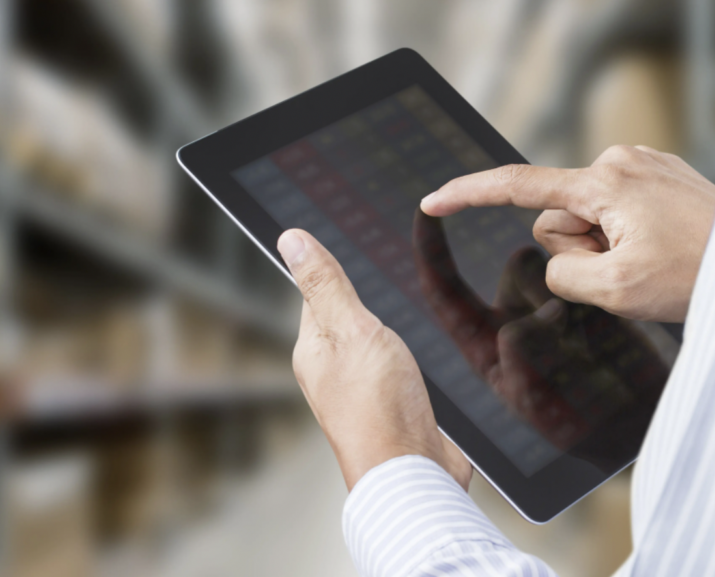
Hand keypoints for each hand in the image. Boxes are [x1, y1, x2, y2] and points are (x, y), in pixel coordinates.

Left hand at [277, 229, 471, 491]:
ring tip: (409, 313)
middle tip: (390, 275)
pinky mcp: (394, 407)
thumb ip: (326, 284)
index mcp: (312, 350)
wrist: (414, 474)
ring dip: (392, 329)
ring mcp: (364, 391)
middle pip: (347, 319)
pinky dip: (411, 355)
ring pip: (376, 344)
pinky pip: (398, 368)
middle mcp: (332, 371)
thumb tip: (291, 239)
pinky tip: (424, 353)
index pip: (316, 294)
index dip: (334, 270)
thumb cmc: (380, 407)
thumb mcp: (352, 328)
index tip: (354, 246)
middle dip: (368, 299)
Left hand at [413, 212, 667, 468]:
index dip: (430, 249)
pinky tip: (606, 333)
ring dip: (572, 292)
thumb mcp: (534, 400)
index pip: (444, 289)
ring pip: (557, 267)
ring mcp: (552, 305)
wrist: (630, 422)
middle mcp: (514, 315)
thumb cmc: (575, 423)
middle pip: (519, 266)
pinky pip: (588, 273)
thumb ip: (521, 356)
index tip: (425, 209)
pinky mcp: (589, 297)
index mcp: (483, 341)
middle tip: (568, 334)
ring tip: (591, 341)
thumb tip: (537, 315)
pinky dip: (597, 293)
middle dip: (543, 285)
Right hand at [420, 146, 714, 321]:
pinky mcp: (660, 176)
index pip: (516, 186)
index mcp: (602, 182)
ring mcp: (643, 165)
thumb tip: (561, 257)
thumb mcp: (614, 289)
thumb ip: (563, 273)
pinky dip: (629, 236)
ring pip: (590, 219)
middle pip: (560, 218)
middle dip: (581, 249)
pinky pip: (619, 212)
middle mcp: (620, 161)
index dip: (469, 195)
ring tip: (655, 258)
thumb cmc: (698, 274)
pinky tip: (666, 247)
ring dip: (608, 246)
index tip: (433, 200)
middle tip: (630, 270)